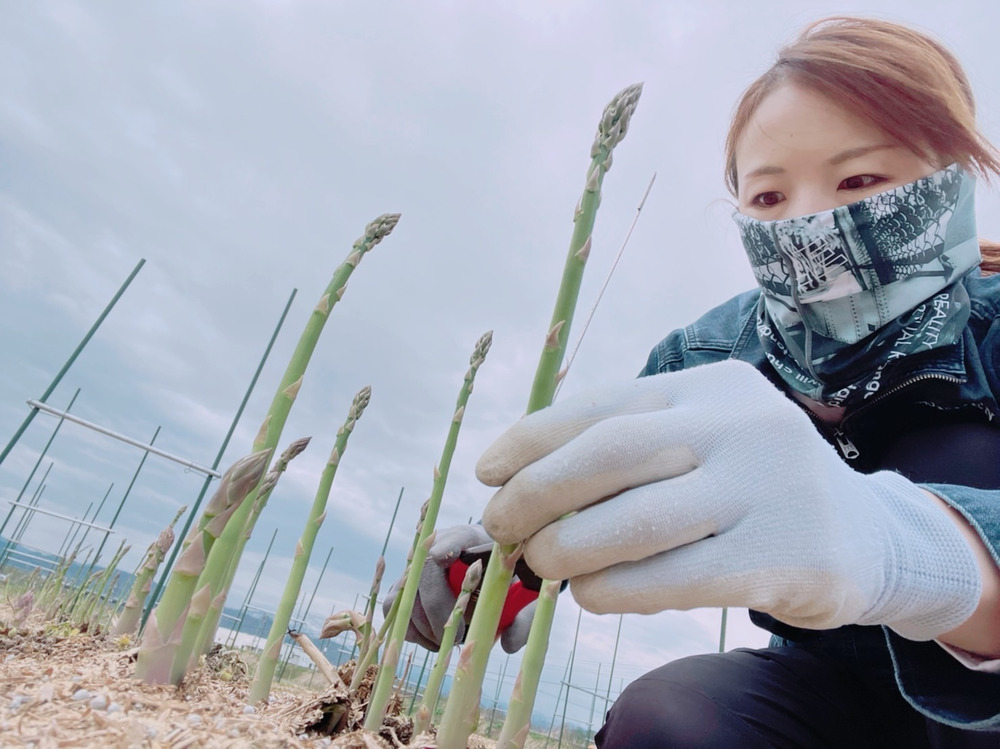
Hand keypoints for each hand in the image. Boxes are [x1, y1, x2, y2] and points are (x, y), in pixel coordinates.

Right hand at [382, 524, 537, 652]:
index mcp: (466, 539)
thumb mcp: (522, 593)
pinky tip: (437, 641)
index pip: (451, 538)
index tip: (446, 558)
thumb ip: (524, 616)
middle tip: (457, 637)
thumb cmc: (505, 579)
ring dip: (424, 626)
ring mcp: (415, 569)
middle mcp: (434, 549)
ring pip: (403, 597)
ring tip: (449, 641)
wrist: (485, 568)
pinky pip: (395, 611)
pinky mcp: (404, 589)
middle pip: (422, 574)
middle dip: (437, 611)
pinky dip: (413, 631)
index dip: (445, 548)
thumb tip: (508, 644)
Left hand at [478, 359, 981, 639]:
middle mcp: (743, 423)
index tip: (488, 472)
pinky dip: (619, 589)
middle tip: (502, 526)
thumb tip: (519, 483)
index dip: (533, 438)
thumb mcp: (703, 441)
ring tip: (541, 564)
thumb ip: (630, 452)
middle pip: (613, 453)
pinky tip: (591, 595)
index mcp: (710, 386)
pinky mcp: (790, 556)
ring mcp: (771, 487)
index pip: (604, 405)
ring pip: (639, 520)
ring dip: (570, 548)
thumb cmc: (754, 486)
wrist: (870, 534)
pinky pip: (679, 577)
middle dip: (538, 491)